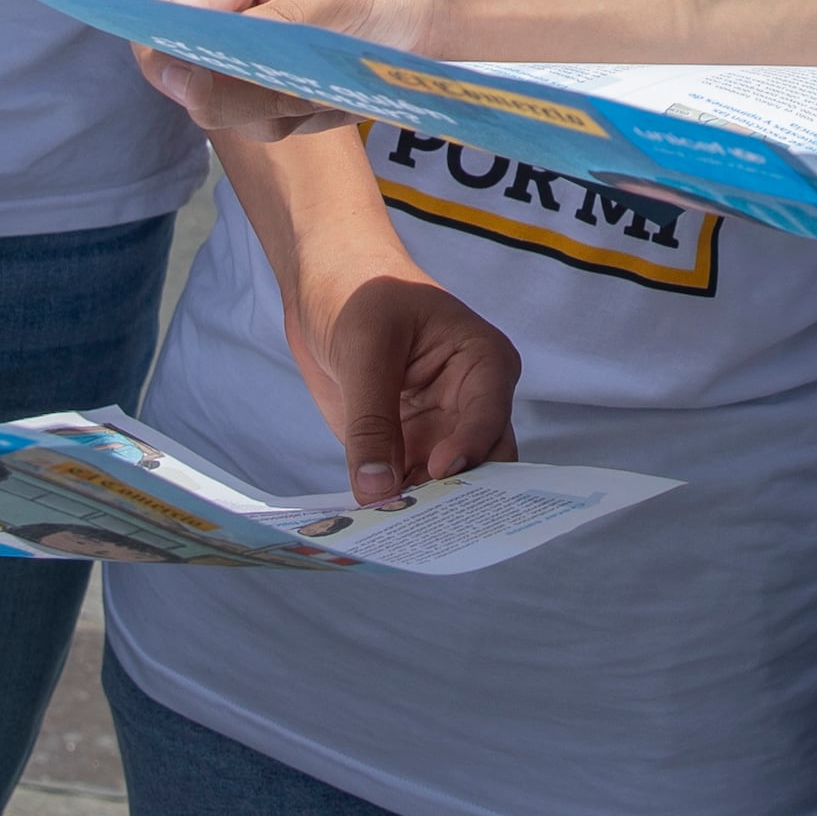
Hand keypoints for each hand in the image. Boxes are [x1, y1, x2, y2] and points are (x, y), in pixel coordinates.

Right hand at [137, 0, 444, 142]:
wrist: (419, 18)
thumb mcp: (322, 1)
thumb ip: (255, 32)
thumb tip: (185, 66)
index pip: (164, 18)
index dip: (169, 55)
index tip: (196, 79)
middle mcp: (216, 10)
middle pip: (185, 77)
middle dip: (245, 90)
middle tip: (301, 82)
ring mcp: (232, 57)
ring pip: (224, 110)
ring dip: (280, 105)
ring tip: (329, 76)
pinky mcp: (256, 93)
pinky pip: (260, 125)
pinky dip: (300, 117)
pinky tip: (331, 92)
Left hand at [290, 267, 522, 504]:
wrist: (326, 285)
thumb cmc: (359, 292)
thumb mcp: (364, 348)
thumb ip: (371, 421)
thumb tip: (377, 492)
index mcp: (483, 363)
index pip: (489, 414)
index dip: (469, 447)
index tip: (437, 470)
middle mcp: (471, 405)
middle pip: (482, 464)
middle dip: (455, 495)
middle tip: (422, 519)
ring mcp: (439, 432)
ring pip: (445, 488)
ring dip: (420, 509)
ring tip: (391, 530)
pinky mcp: (405, 450)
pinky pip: (406, 489)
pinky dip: (391, 507)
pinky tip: (370, 525)